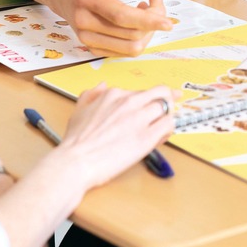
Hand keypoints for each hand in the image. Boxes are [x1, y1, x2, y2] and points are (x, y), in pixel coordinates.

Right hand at [55, 0, 172, 57]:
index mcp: (87, 0)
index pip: (121, 17)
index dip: (147, 21)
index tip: (167, 23)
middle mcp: (85, 24)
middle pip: (131, 34)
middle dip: (153, 21)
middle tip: (156, 2)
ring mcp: (88, 39)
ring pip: (131, 48)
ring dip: (148, 32)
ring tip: (147, 11)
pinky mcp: (92, 48)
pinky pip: (124, 53)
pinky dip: (138, 40)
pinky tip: (136, 22)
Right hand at [59, 83, 174, 189]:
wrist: (76, 161)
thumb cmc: (75, 142)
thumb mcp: (79, 110)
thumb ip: (91, 95)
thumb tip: (102, 85)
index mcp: (114, 94)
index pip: (140, 92)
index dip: (146, 102)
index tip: (147, 109)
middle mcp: (129, 102)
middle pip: (160, 92)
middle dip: (167, 99)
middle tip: (171, 105)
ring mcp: (139, 118)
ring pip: (167, 106)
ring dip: (168, 114)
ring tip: (164, 125)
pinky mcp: (147, 136)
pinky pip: (168, 124)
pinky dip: (169, 129)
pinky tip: (163, 135)